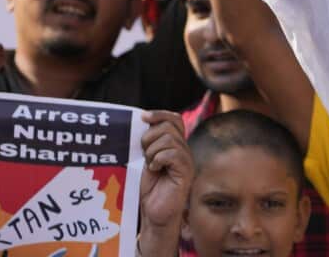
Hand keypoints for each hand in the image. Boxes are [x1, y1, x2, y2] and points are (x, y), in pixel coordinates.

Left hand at [139, 111, 192, 255]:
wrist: (155, 214)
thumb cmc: (150, 189)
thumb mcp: (146, 160)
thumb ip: (149, 142)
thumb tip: (143, 123)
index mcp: (176, 144)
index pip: (174, 118)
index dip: (159, 114)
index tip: (142, 117)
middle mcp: (184, 150)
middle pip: (169, 126)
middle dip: (150, 137)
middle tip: (144, 154)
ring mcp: (186, 161)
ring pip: (169, 139)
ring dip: (152, 151)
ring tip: (150, 164)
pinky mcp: (186, 172)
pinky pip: (172, 154)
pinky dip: (158, 159)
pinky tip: (155, 170)